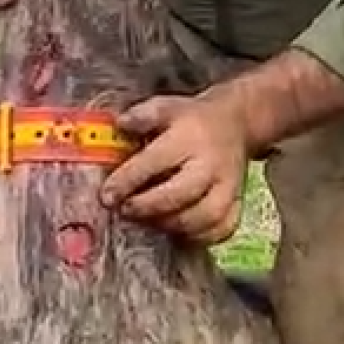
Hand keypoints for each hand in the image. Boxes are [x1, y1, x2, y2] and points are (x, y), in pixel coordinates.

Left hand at [100, 93, 249, 245]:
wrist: (235, 124)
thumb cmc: (191, 120)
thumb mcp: (166, 106)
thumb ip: (142, 115)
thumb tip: (121, 124)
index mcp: (190, 137)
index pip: (155, 161)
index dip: (128, 180)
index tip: (106, 195)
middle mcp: (211, 164)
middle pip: (182, 193)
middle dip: (148, 207)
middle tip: (125, 210)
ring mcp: (229, 186)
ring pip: (204, 217)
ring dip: (171, 225)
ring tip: (148, 221)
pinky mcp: (237, 203)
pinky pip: (221, 229)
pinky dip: (199, 237)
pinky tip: (178, 233)